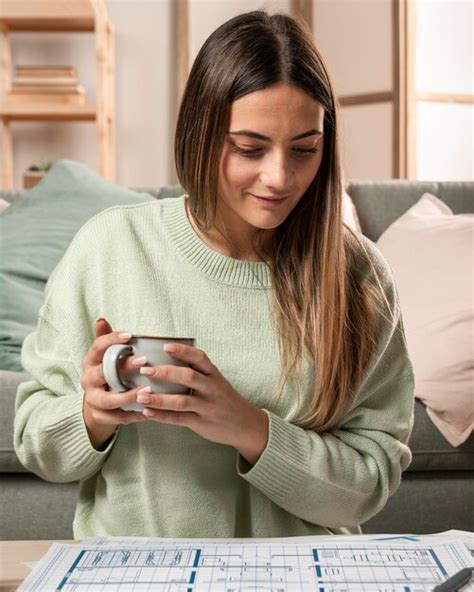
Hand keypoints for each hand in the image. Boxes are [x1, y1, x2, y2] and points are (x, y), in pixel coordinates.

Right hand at [81, 318, 147, 449]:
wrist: (96, 405)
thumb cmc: (107, 373)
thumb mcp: (105, 356)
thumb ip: (106, 339)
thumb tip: (100, 319)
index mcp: (90, 361)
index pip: (97, 347)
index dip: (112, 339)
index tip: (131, 335)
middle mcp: (88, 379)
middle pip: (102, 373)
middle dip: (123, 368)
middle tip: (144, 362)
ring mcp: (93, 399)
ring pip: (108, 399)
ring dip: (128, 396)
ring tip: (147, 391)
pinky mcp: (99, 416)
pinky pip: (116, 417)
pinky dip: (132, 415)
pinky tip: (148, 411)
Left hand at [136, 343, 268, 464]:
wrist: (246, 425)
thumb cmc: (225, 399)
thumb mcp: (216, 381)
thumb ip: (198, 372)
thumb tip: (167, 360)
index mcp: (214, 375)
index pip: (199, 358)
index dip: (183, 351)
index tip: (165, 346)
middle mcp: (212, 389)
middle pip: (189, 377)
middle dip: (166, 373)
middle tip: (145, 370)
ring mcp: (207, 407)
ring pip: (182, 401)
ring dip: (159, 398)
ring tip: (141, 395)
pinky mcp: (201, 423)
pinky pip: (179, 419)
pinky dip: (162, 416)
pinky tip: (148, 412)